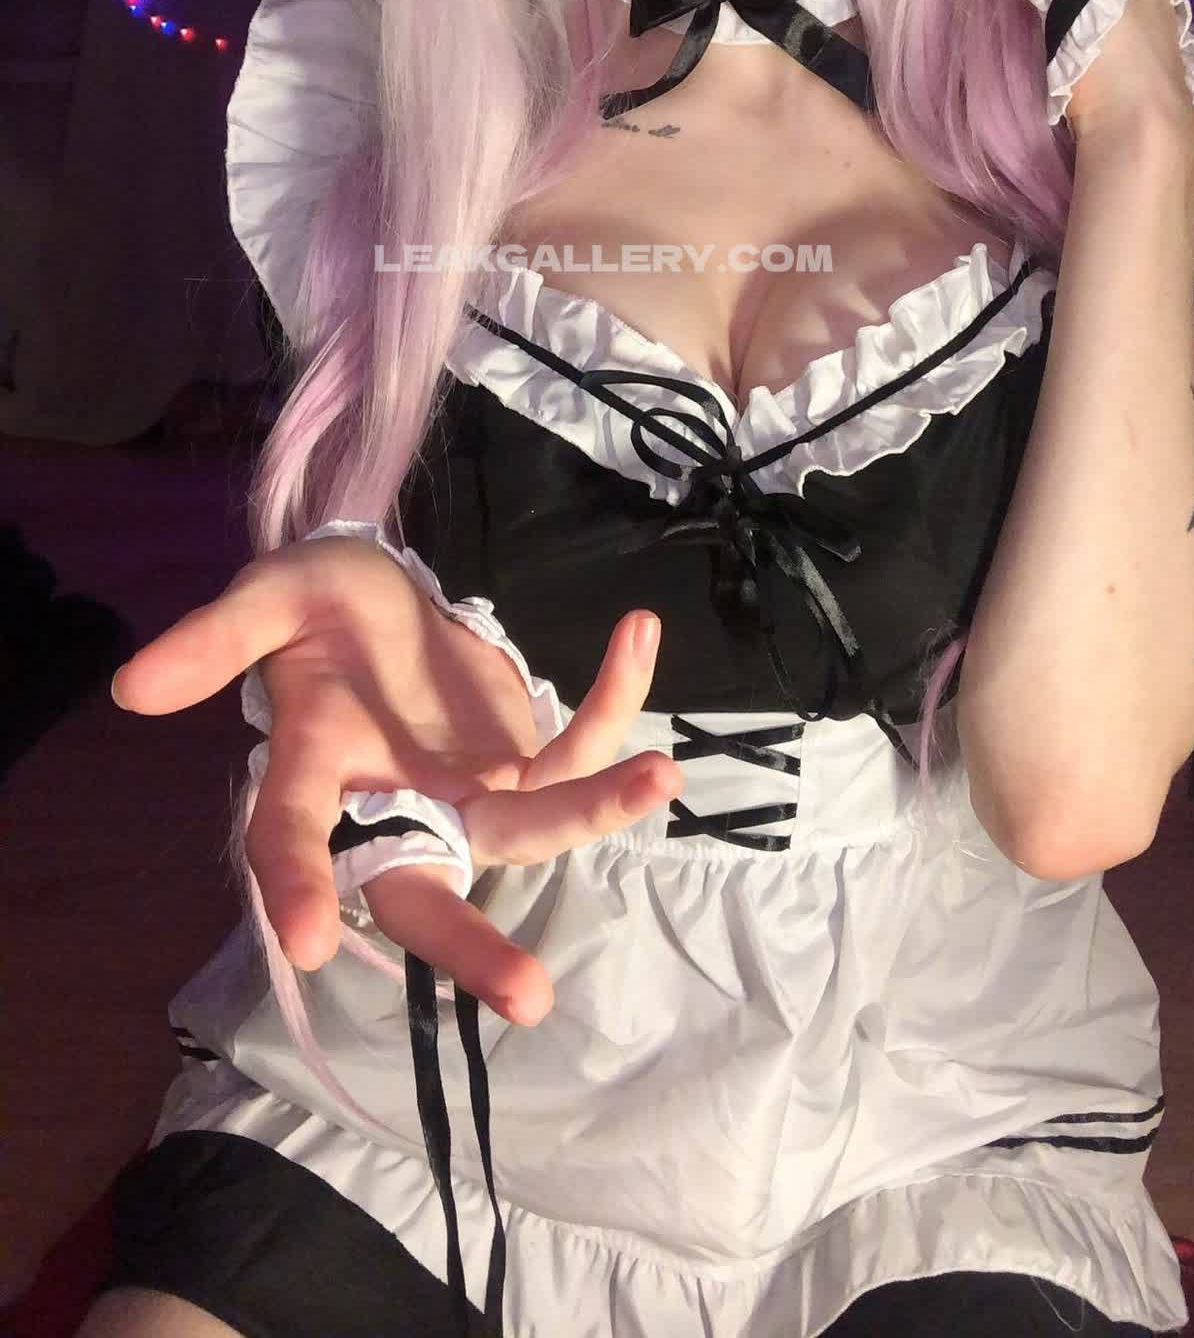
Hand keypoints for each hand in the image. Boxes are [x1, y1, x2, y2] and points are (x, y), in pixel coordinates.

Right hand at [111, 535, 680, 1023]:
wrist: (381, 594)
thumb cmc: (318, 605)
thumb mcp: (270, 596)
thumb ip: (217, 639)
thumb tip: (133, 688)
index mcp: (315, 771)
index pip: (292, 840)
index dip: (295, 887)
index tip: (309, 941)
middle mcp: (395, 807)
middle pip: (430, 894)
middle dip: (475, 947)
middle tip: (527, 999)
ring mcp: (468, 792)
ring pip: (529, 832)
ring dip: (594, 810)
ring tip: (658, 776)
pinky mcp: (525, 759)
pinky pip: (577, 744)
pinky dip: (614, 699)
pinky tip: (638, 629)